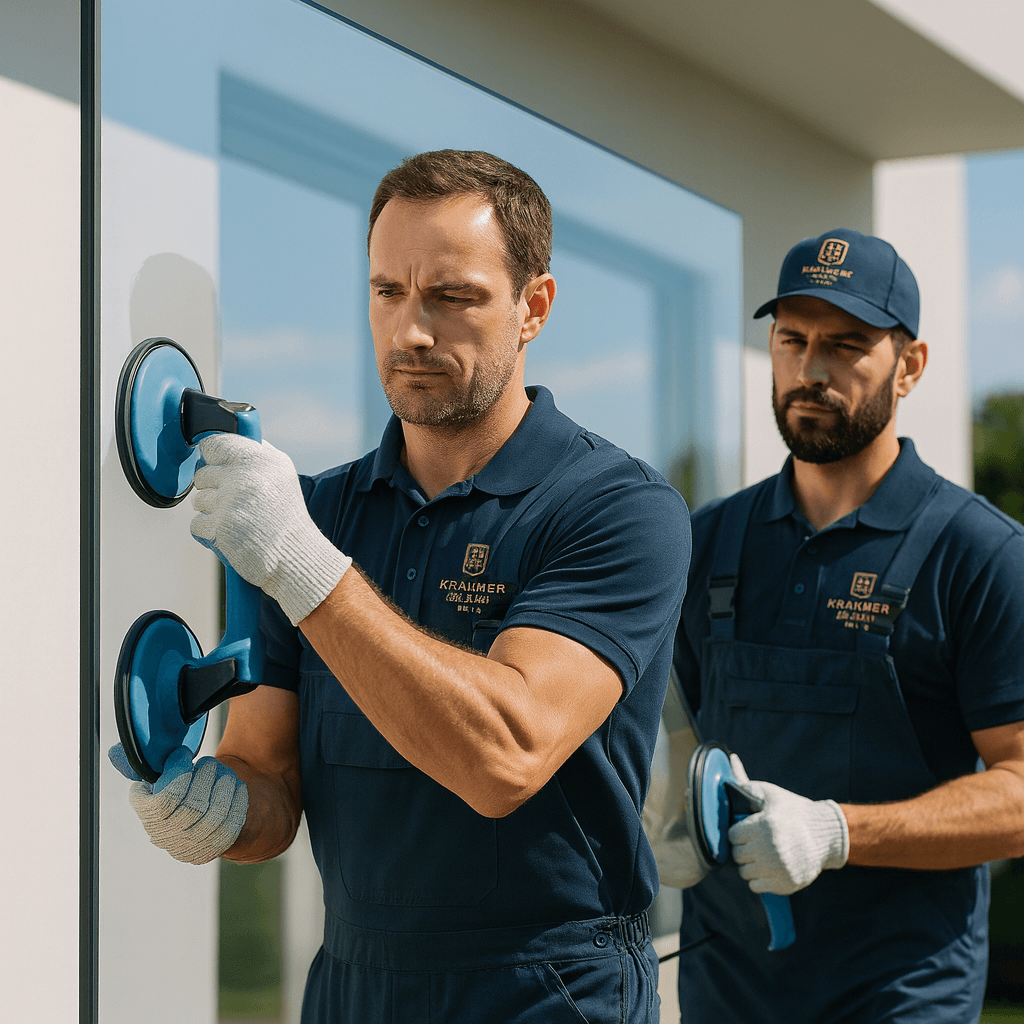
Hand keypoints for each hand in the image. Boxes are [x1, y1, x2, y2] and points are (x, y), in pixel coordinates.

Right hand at [109, 743, 247, 864]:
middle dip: (205, 777)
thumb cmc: (175, 791)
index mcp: (150, 818)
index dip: (177, 772)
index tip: (184, 754)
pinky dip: (237, 801)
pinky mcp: (215, 848)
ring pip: (214, 815)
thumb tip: (115, 753)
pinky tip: (236, 785)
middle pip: (193, 807)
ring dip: (223, 787)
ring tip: (223, 772)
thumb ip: (136, 766)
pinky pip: (231, 824)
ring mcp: (192, 846)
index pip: (164, 800)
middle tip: (208, 762)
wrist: (199, 820)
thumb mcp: (156, 778)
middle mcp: (168, 837)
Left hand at [189, 433, 350, 624]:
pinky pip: (197, 523)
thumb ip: (256, 451)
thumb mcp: (281, 472)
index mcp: (258, 458)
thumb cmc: (286, 514)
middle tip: (238, 502)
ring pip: (198, 501)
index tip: (221, 467)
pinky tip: (232, 533)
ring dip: (213, 512)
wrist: (295, 555)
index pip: (214, 444)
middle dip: (214, 489)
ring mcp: (229, 503)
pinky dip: (210, 532)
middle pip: (202, 475)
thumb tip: (227, 439)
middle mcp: (243, 477)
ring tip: (239, 519)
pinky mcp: (219, 528)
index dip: (214, 457)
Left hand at [727, 754, 847, 894]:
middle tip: (755, 841)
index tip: (747, 828)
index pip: (732, 835)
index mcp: (765, 826)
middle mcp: (771, 850)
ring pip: (744, 872)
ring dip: (750, 864)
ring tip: (762, 853)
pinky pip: (756, 886)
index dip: (738, 831)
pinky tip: (769, 866)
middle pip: (737, 855)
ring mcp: (778, 869)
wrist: (825, 835)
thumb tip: (731, 761)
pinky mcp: (785, 884)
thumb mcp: (772, 795)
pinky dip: (759, 878)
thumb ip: (748, 784)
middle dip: (743, 847)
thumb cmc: (794, 811)